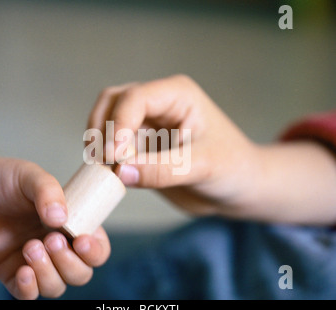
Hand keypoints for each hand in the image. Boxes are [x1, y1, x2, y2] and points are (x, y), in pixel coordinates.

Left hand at [0, 128, 109, 299]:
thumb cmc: (6, 180)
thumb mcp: (31, 176)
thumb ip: (48, 192)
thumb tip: (60, 218)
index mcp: (73, 225)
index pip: (97, 249)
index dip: (95, 252)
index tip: (81, 241)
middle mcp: (59, 246)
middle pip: (81, 273)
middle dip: (69, 263)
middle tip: (50, 239)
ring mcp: (37, 262)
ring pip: (57, 286)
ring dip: (48, 272)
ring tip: (30, 246)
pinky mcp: (12, 273)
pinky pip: (29, 294)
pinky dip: (29, 288)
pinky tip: (22, 271)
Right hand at [88, 74, 259, 216]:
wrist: (237, 188)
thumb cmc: (232, 168)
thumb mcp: (203, 166)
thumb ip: (162, 169)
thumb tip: (120, 172)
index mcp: (177, 95)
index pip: (135, 98)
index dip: (119, 124)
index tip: (114, 155)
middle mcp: (158, 105)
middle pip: (112, 102)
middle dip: (102, 129)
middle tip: (102, 160)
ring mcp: (147, 125)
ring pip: (107, 123)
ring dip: (99, 144)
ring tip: (103, 170)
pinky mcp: (141, 147)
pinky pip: (113, 148)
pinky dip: (105, 160)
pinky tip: (108, 176)